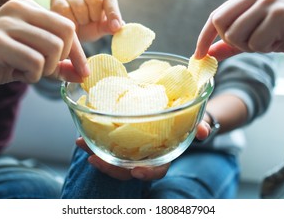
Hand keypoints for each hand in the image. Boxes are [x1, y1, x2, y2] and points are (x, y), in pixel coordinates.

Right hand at [0, 0, 88, 95]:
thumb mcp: (31, 61)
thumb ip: (57, 65)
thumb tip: (83, 75)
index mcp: (28, 7)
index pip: (68, 26)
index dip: (78, 52)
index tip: (83, 72)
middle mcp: (18, 8)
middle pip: (66, 33)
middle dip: (62, 59)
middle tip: (46, 69)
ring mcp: (6, 23)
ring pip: (52, 47)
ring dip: (46, 69)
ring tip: (29, 72)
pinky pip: (34, 61)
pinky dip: (33, 75)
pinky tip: (18, 74)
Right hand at [50, 0, 122, 41]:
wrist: (67, 31)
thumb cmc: (88, 27)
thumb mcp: (100, 28)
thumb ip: (109, 27)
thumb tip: (119, 26)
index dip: (113, 13)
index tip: (115, 27)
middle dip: (94, 16)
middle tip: (91, 22)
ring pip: (80, 5)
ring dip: (82, 20)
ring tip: (80, 22)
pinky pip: (65, 10)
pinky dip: (70, 21)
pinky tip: (71, 23)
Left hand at [75, 121, 211, 180]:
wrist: (179, 110)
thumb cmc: (188, 119)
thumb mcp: (196, 121)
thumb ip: (200, 125)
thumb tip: (203, 131)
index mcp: (164, 155)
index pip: (156, 170)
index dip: (146, 173)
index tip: (135, 171)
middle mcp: (147, 155)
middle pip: (127, 168)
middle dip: (110, 167)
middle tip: (93, 158)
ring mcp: (133, 148)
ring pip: (114, 157)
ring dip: (95, 152)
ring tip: (80, 143)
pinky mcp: (123, 137)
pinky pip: (108, 143)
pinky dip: (94, 140)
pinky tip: (82, 134)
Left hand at [195, 0, 283, 60]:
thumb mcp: (256, 38)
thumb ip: (231, 44)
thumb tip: (208, 52)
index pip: (216, 15)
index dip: (204, 36)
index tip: (198, 55)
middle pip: (220, 23)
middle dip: (233, 42)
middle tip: (255, 43)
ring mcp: (268, 1)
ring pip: (235, 35)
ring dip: (251, 46)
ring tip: (271, 40)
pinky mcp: (279, 14)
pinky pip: (254, 42)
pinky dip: (265, 48)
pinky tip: (281, 40)